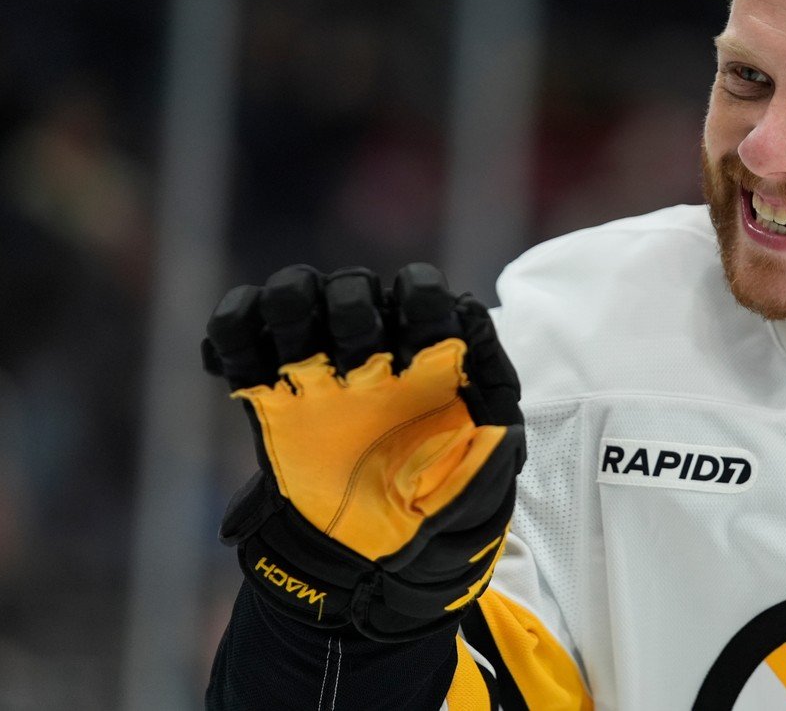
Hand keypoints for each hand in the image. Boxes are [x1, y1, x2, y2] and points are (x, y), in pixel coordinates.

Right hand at [202, 263, 524, 640]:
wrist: (366, 563)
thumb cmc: (437, 515)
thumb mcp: (486, 478)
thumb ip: (495, 429)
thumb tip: (483, 358)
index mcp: (429, 359)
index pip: (421, 290)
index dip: (418, 302)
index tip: (414, 353)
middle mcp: (374, 350)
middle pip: (351, 283)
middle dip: (351, 310)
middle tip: (356, 367)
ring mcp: (319, 365)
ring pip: (292, 290)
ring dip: (289, 311)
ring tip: (296, 365)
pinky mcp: (268, 389)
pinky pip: (235, 329)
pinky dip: (228, 335)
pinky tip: (242, 378)